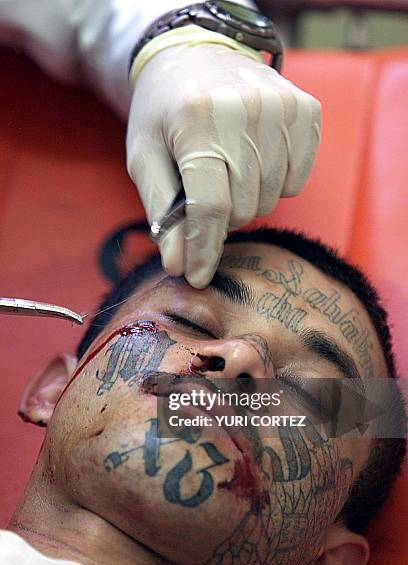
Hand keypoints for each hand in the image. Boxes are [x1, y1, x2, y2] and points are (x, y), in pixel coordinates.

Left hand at [127, 42, 320, 287]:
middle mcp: (246, 111)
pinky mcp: (306, 110)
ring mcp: (283, 108)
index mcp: (198, 121)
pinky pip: (297, 181)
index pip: (209, 207)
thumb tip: (178, 264)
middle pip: (243, 208)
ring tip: (229, 170)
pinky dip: (274, 183)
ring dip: (247, 199)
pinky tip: (254, 159)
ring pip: (272, 198)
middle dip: (220, 216)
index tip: (197, 277)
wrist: (197, 53)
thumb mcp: (146, 157)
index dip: (203, 249)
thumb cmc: (164, 111)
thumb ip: (162, 211)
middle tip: (207, 191)